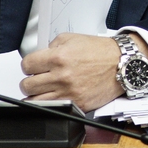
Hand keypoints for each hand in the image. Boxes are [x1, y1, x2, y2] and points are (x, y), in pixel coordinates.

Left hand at [20, 32, 138, 112]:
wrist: (121, 64)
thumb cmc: (100, 51)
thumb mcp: (73, 39)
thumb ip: (52, 46)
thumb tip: (39, 57)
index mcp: (59, 57)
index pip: (26, 65)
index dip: (28, 65)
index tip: (33, 66)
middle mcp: (62, 76)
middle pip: (27, 85)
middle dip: (30, 81)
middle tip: (38, 78)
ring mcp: (68, 93)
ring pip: (35, 101)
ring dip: (37, 95)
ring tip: (44, 89)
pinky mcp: (76, 104)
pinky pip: (52, 109)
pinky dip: (50, 104)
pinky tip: (55, 97)